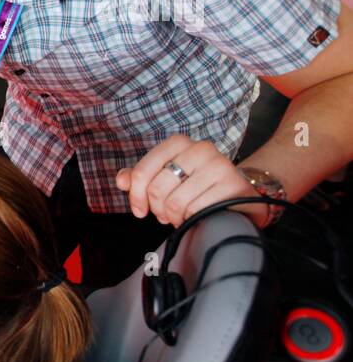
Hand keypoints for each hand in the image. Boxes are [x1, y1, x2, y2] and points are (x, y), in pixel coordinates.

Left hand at [116, 134, 267, 227]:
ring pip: (175, 202)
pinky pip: (196, 210)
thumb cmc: (197, 186)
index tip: (139, 209)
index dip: (136, 195)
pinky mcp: (232, 185)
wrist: (239, 195)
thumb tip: (122, 180)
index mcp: (179, 143)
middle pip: (157, 188)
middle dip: (157, 208)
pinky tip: (196, 216)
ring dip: (174, 216)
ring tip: (181, 215)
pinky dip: (191, 219)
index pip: (143, 171)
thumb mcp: (167, 178)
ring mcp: (219, 165)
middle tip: (164, 214)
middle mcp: (200, 149)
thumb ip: (141, 177)